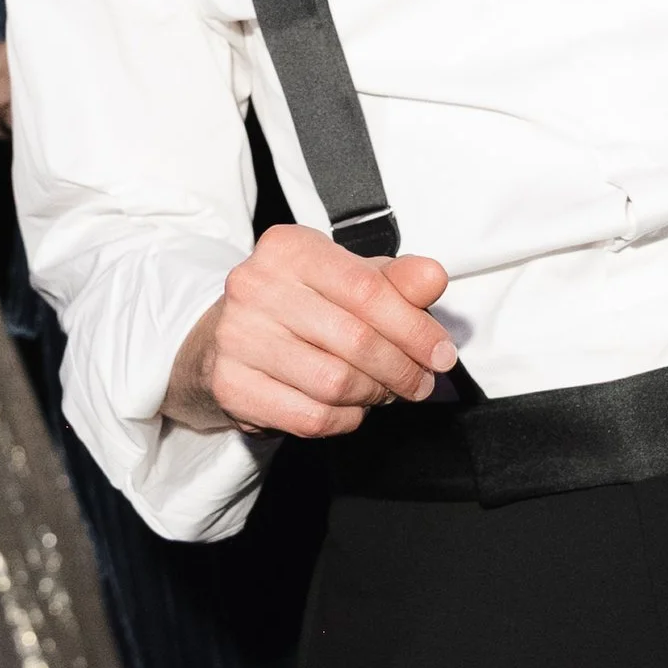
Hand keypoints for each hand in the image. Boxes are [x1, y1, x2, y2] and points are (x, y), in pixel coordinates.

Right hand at [167, 225, 455, 439]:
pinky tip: (351, 408)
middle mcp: (254, 286)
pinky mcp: (230, 385)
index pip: (368, 291)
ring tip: (384, 390)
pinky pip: (310, 418)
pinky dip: (345, 419)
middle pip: (356, 340)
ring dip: (374, 395)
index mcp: (288, 248)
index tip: (442, 354)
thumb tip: (433, 278)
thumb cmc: (301, 304)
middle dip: (402, 369)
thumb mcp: (348, 280)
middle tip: (420, 382)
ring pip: (335, 384)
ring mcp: (236, 337)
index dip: (416, 329)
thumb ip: (395, 281)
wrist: (225, 340)